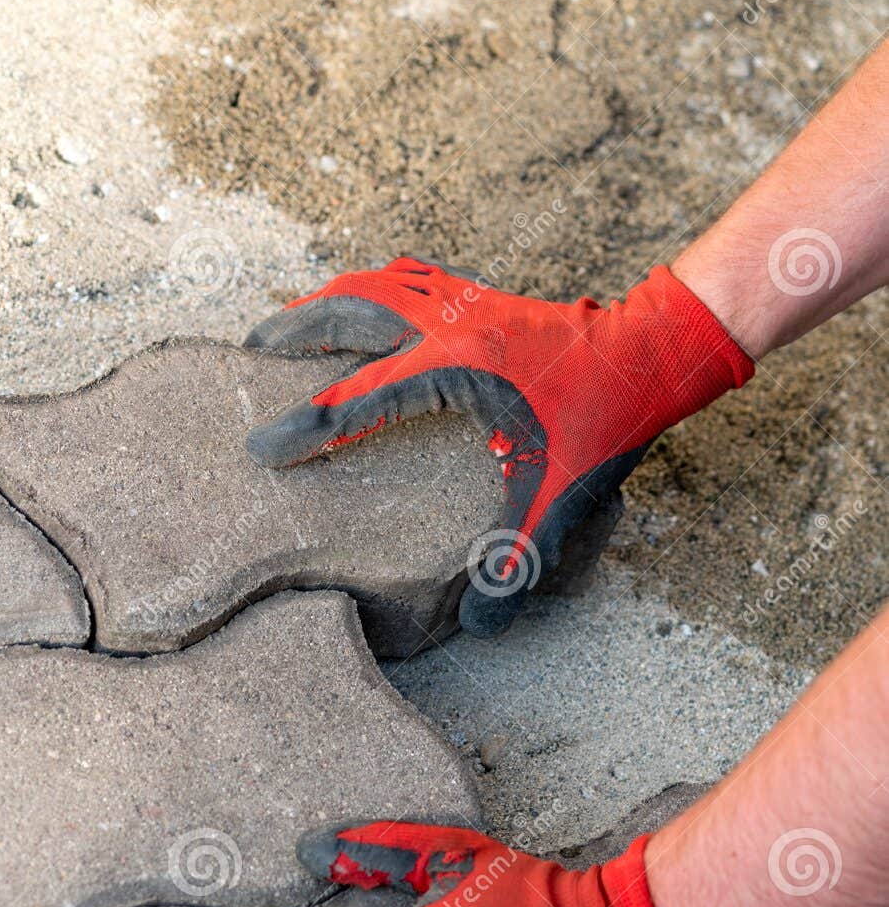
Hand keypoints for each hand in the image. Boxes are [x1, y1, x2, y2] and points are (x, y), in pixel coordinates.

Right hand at [245, 258, 751, 636]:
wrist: (655, 349)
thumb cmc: (607, 415)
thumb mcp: (559, 495)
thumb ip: (515, 560)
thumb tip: (480, 627)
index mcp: (454, 369)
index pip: (358, 399)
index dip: (306, 427)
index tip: (261, 448)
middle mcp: (450, 324)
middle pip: (349, 310)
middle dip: (294, 329)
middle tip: (251, 348)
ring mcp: (466, 301)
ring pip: (376, 284)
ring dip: (330, 301)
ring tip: (292, 322)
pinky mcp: (483, 296)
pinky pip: (410, 280)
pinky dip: (376, 290)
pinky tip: (369, 307)